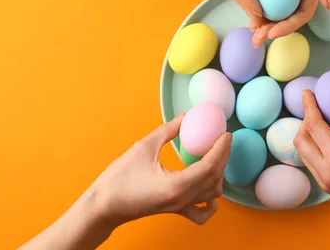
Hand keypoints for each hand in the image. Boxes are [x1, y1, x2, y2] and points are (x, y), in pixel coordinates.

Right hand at [89, 114, 231, 225]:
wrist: (103, 206)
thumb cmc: (119, 179)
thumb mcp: (143, 147)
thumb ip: (167, 131)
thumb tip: (184, 117)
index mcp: (177, 185)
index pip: (210, 166)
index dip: (221, 149)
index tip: (226, 134)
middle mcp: (182, 199)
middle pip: (214, 179)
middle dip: (222, 157)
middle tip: (222, 139)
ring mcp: (179, 207)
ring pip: (211, 194)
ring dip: (217, 174)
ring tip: (214, 155)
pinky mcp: (174, 210)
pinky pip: (200, 212)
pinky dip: (211, 202)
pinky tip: (209, 189)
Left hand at [294, 87, 329, 211]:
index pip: (314, 126)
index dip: (309, 106)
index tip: (307, 92)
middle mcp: (325, 171)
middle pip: (300, 140)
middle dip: (304, 121)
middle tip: (314, 109)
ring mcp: (324, 181)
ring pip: (302, 154)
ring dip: (305, 136)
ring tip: (318, 123)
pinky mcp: (326, 188)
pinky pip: (310, 164)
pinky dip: (311, 149)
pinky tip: (323, 141)